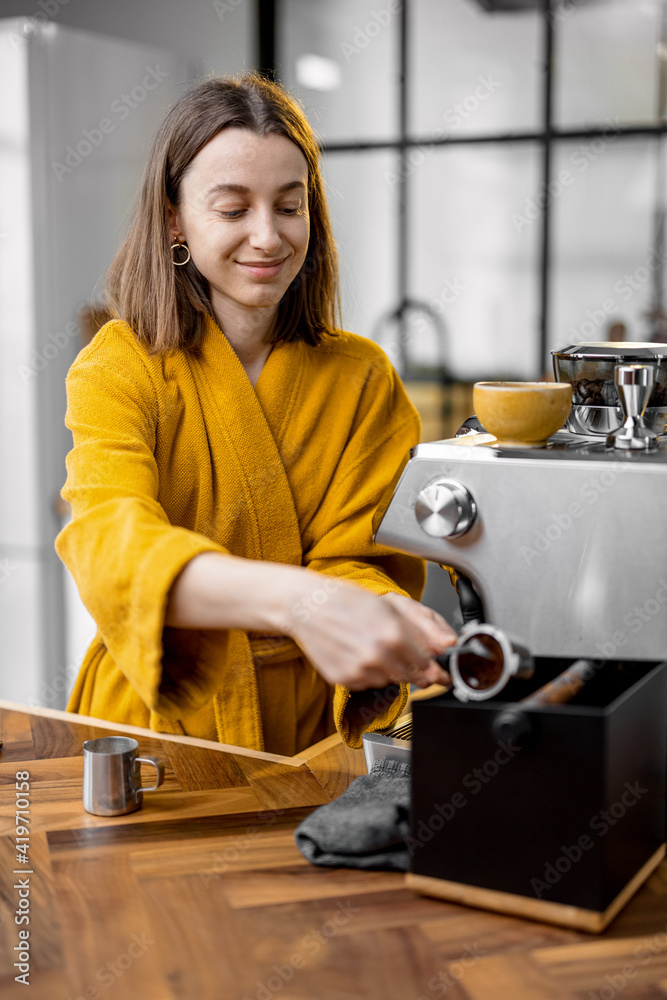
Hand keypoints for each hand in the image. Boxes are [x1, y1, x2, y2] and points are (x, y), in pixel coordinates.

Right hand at [285, 574, 454, 691]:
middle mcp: (378, 655)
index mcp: (394, 634)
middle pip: (410, 676)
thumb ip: (420, 631)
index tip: (434, 668)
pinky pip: (367, 684)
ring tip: (370, 646)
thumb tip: (443, 649)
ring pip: (389, 681)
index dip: (431, 665)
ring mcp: (360, 670)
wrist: (308, 606)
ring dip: (387, 669)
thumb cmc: (346, 600)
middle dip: (409, 666)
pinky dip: (366, 673)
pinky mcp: (344, 679)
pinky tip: (356, 653)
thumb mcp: (389, 607)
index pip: (426, 664)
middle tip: (393, 650)